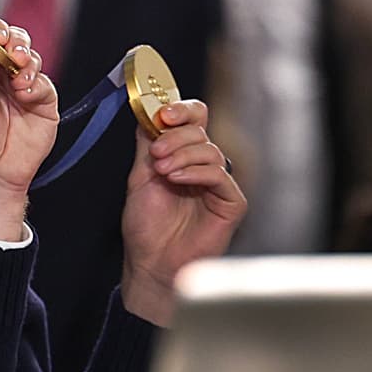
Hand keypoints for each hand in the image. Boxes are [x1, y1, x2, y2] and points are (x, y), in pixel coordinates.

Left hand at [0, 17, 58, 239]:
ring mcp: (21, 83)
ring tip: (16, 76)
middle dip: (13, 39)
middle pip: (11, 39)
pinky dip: (34, 83)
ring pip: (30, 55)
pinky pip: (43, 81)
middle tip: (9, 50)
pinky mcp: (41, 98)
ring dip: (25, 60)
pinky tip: (24, 94)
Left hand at [119, 99, 246, 325]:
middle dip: (175, 136)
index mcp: (183, 155)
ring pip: (210, 150)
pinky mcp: (231, 202)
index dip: (181, 110)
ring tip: (161, 171)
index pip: (194, 119)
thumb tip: (147, 112)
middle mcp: (203, 166)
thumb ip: (147, 144)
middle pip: (201, 130)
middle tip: (155, 154)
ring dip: (182, 155)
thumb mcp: (140, 176)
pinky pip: (219, 176)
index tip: (162, 115)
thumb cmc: (147, 224)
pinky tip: (176, 180)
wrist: (151, 261)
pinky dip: (196, 172)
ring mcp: (218, 183)